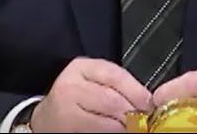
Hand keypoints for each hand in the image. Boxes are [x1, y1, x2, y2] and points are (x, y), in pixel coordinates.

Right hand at [30, 57, 152, 131]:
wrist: (46, 120)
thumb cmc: (75, 100)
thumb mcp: (92, 83)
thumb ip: (116, 86)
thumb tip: (147, 101)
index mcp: (81, 68)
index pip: (115, 75)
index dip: (136, 91)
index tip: (150, 104)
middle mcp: (70, 86)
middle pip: (111, 100)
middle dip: (131, 113)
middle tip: (142, 121)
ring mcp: (65, 109)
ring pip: (106, 121)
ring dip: (123, 127)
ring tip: (130, 128)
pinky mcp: (66, 128)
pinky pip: (96, 132)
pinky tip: (115, 133)